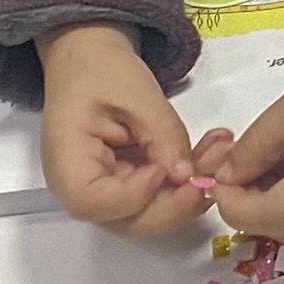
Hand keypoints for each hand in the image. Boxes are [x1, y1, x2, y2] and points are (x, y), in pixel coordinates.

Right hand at [37, 23, 230, 238]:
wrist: (89, 62)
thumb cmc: (99, 72)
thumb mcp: (137, 94)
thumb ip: (162, 135)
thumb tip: (186, 176)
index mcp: (66, 164)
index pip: (96, 204)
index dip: (137, 195)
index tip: (164, 168)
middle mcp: (80, 191)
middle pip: (129, 221)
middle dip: (177, 203)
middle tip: (211, 173)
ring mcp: (105, 194)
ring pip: (151, 215)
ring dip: (189, 192)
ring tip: (217, 153)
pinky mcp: (126, 189)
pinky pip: (158, 198)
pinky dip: (186, 181)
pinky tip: (208, 153)